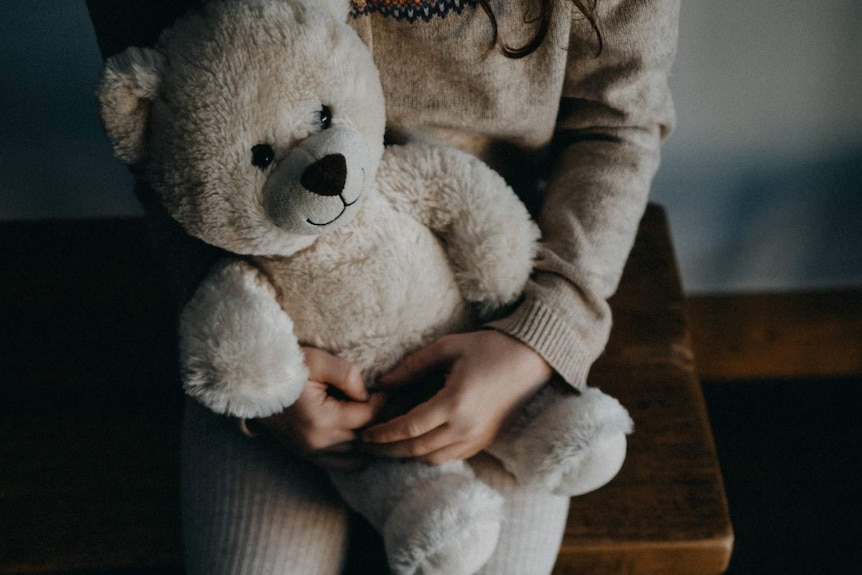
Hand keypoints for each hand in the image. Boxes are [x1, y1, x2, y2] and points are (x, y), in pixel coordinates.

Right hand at [255, 347, 382, 470]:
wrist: (252, 381)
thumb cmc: (285, 366)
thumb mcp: (318, 360)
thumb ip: (347, 375)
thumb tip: (366, 395)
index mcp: (321, 419)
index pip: (367, 416)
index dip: (383, 402)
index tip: (391, 389)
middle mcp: (316, 442)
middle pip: (364, 437)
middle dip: (380, 420)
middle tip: (394, 404)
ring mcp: (310, 451)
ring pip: (355, 454)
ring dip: (369, 438)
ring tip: (381, 418)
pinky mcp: (305, 454)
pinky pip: (340, 464)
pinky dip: (356, 456)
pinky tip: (365, 440)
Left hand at [361, 330, 551, 463]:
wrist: (531, 359)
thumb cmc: (488, 348)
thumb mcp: (447, 347)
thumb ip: (412, 366)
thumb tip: (382, 383)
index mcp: (454, 403)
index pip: (408, 428)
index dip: (383, 434)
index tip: (364, 434)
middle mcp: (465, 426)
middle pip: (416, 449)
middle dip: (387, 450)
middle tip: (366, 447)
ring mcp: (477, 437)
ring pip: (433, 457)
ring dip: (407, 455)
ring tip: (386, 448)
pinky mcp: (485, 440)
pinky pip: (451, 456)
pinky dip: (429, 454)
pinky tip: (416, 445)